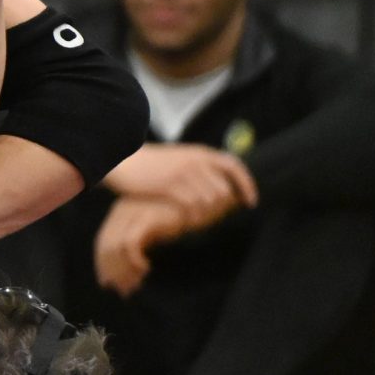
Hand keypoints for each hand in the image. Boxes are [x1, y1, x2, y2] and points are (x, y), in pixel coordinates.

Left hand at [95, 195, 190, 296]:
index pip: (102, 243)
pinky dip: (135, 259)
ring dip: (124, 269)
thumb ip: (132, 248)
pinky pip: (131, 243)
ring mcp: (133, 212)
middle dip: (114, 271)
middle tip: (124, 290)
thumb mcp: (148, 234)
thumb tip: (118, 277)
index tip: (108, 284)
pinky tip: (145, 269)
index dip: (103, 265)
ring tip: (135, 284)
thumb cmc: (173, 222)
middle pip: (107, 246)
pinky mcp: (146, 217)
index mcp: (118, 213)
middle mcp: (121, 210)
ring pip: (117, 247)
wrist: (197, 207)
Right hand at [103, 143, 255, 233]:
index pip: (234, 167)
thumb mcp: (179, 157)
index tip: (251, 202)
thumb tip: (217, 183)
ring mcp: (183, 174)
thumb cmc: (149, 163)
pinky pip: (191, 206)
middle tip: (212, 219)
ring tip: (197, 222)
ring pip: (209, 201)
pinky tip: (186, 222)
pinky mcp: (170, 187)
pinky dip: (192, 217)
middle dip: (221, 208)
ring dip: (206, 215)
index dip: (247, 185)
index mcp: (200, 153)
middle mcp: (196, 162)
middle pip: (223, 191)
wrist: (123, 160)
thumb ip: (198, 165)